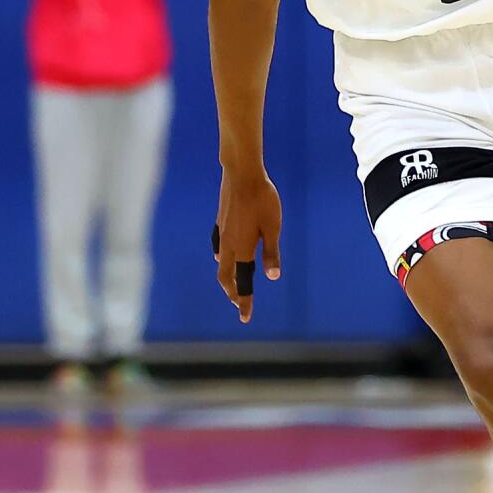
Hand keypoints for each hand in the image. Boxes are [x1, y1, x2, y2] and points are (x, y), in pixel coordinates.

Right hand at [213, 168, 282, 323]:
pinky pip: (218, 247)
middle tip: (239, 304)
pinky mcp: (220, 223)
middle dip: (232, 293)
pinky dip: (221, 258)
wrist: (241, 173)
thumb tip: (272, 277)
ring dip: (227, 277)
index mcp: (243, 249)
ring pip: (221, 263)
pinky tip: (221, 256)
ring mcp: (222, 233)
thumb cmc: (263, 199)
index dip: (245, 301)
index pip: (243, 282)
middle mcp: (228, 245)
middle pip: (226, 277)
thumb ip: (271, 253)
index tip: (245, 318)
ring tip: (233, 285)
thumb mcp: (273, 227)